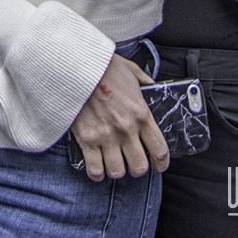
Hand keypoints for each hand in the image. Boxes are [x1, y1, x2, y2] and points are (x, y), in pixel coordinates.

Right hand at [70, 53, 169, 181]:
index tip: (158, 165)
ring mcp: (106, 136)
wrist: (76, 65)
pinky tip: (97, 164)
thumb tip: (151, 85)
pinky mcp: (87, 139)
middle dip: (137, 167)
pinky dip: (97, 172)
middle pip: (139, 167)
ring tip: (112, 162)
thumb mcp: (131, 70)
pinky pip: (95, 170)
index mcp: (141, 114)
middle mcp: (126, 129)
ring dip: (116, 169)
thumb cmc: (103, 66)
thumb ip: (144, 81)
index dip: (161, 164)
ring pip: (117, 172)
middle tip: (131, 161)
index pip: (160, 150)